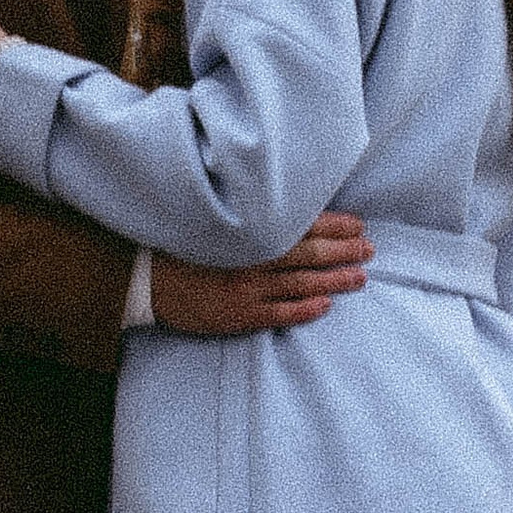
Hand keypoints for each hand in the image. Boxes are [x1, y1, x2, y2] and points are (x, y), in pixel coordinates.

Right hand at [151, 215, 372, 334]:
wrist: (143, 276)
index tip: (358, 224)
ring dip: (334, 280)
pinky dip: (305, 310)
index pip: (301, 223)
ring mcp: (247, 288)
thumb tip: (283, 198)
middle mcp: (251, 258)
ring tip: (359, 277)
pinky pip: (280, 314)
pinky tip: (325, 305)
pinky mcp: (239, 315)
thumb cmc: (178, 241)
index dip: (334, 224)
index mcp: (248, 230)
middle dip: (343, 251)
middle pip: (309, 253)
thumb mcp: (212, 216)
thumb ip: (246, 209)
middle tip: (369, 250)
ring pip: (301, 284)